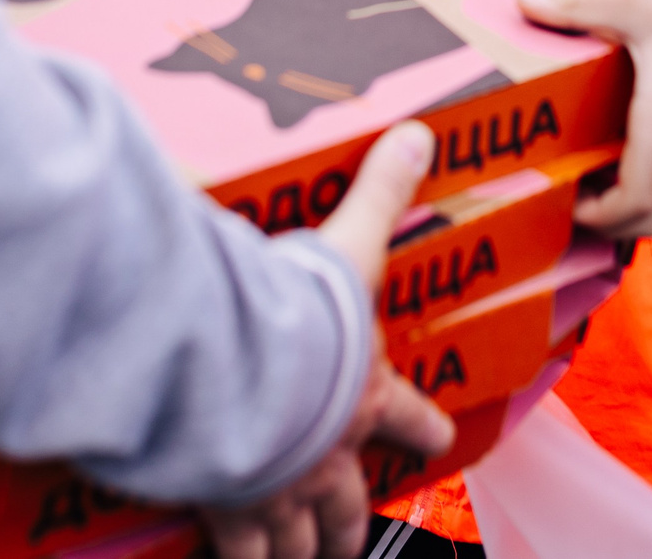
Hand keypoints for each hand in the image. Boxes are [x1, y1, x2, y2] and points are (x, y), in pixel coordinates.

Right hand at [203, 124, 453, 558]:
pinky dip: (227, 558)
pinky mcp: (228, 513)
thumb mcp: (350, 244)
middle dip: (350, 527)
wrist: (244, 369)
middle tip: (347, 541)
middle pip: (351, 512)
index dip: (425, 429)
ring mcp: (282, 496)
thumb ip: (381, 192)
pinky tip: (214, 555)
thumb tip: (421, 134)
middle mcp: (330, 459)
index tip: (437, 440)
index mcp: (364, 396)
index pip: (411, 418)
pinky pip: (231, 555)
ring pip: (296, 548)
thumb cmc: (304, 314)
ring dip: (296, 554)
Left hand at [519, 0, 651, 238]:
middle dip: (607, 225)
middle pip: (649, 220)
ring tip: (597, 189)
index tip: (566, 199)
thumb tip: (522, 1)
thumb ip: (577, 5)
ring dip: (633, 214)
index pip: (634, 200)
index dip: (596, 215)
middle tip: (570, 200)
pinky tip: (634, 168)